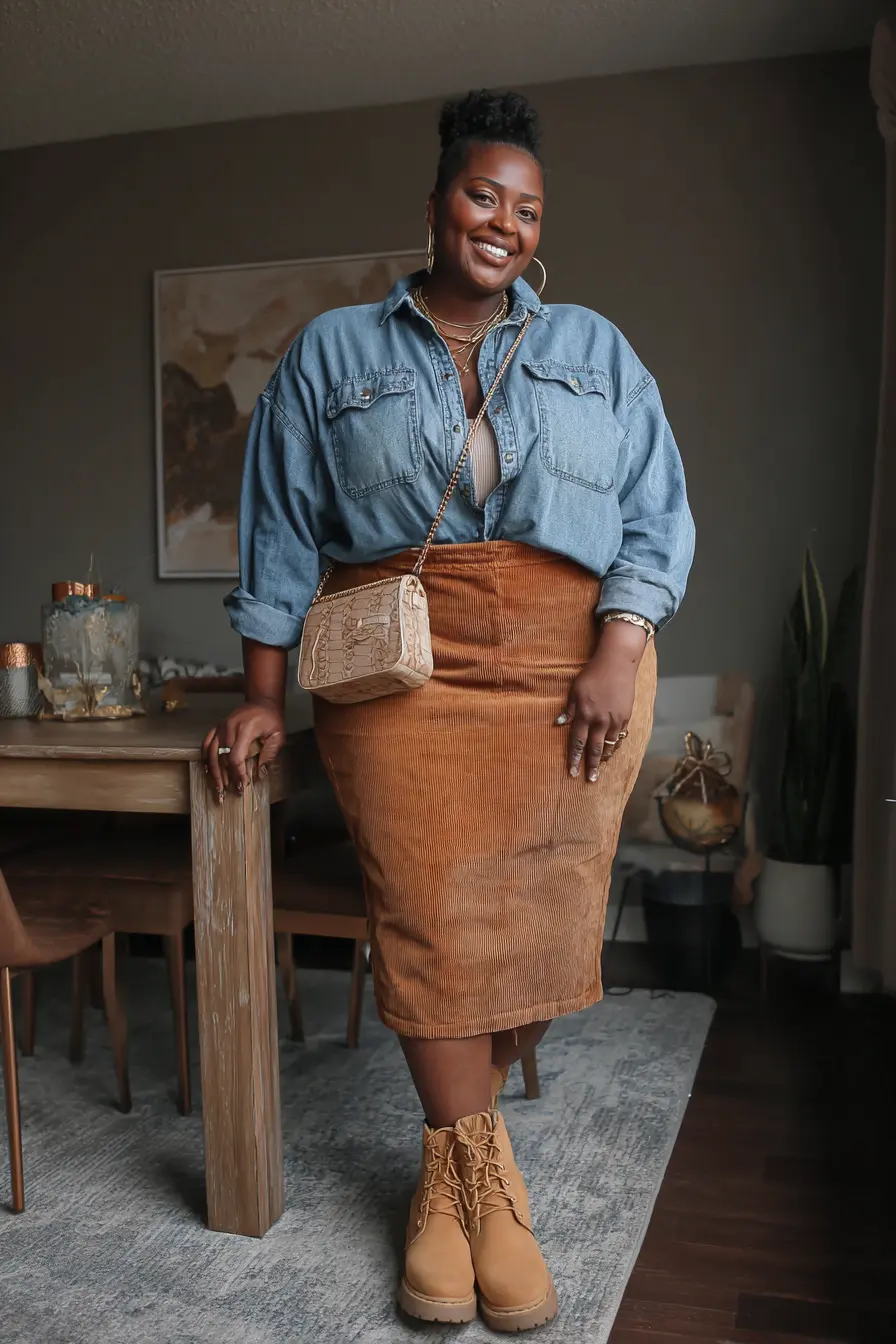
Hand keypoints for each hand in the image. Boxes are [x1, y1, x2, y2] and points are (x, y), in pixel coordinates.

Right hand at [203, 701, 284, 801]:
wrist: (262, 701)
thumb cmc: (271, 719)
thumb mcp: (277, 736)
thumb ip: (269, 754)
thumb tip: (260, 774)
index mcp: (245, 729)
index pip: (236, 757)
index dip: (238, 773)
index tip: (242, 786)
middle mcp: (229, 727)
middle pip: (222, 757)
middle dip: (225, 777)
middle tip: (226, 793)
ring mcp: (220, 726)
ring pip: (211, 753)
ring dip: (214, 772)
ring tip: (217, 787)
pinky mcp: (217, 727)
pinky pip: (206, 743)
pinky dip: (205, 758)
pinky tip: (207, 770)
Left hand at [558, 641, 640, 781]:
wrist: (617, 662)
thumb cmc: (592, 674)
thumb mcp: (575, 689)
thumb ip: (569, 708)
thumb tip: (560, 723)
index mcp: (584, 714)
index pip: (577, 742)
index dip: (574, 759)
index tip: (572, 772)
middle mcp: (599, 720)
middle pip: (594, 748)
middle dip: (591, 765)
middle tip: (590, 779)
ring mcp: (614, 719)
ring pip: (609, 744)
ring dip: (605, 757)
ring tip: (601, 767)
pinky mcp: (626, 716)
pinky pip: (620, 736)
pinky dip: (615, 745)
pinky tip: (612, 750)